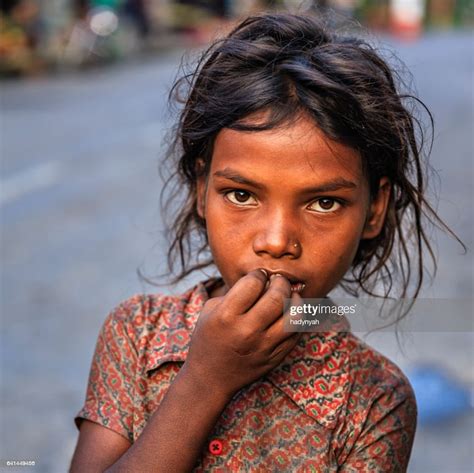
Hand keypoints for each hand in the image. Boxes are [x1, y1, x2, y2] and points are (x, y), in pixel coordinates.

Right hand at [183, 269, 302, 398]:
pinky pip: (297, 333)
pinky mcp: (276, 358)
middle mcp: (247, 331)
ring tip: (288, 297)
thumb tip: (264, 277)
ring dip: (295, 300)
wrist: (209, 377)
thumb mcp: (212, 309)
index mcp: (226, 316)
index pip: (253, 283)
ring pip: (295, 316)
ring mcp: (264, 347)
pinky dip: (296, 318)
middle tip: (277, 281)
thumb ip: (235, 291)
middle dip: (280, 282)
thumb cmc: (209, 336)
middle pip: (277, 296)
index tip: (258, 276)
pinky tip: (287, 314)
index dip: (258, 274)